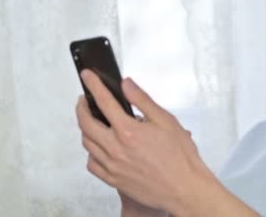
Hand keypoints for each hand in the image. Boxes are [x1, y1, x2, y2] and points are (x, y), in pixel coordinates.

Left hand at [75, 69, 215, 214]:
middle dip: (82, 108)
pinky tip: (99, 148)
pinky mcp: (113, 180)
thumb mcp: (166, 121)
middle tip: (84, 100)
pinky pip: (92, 164)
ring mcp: (112, 166)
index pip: (104, 101)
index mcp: (128, 131)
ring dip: (85, 129)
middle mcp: (115, 148)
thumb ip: (143, 101)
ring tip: (91, 121)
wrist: (184, 188)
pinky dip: (91, 153)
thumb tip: (126, 84)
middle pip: (86, 123)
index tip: (87, 76)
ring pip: (87, 144)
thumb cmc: (180, 156)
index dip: (93, 85)